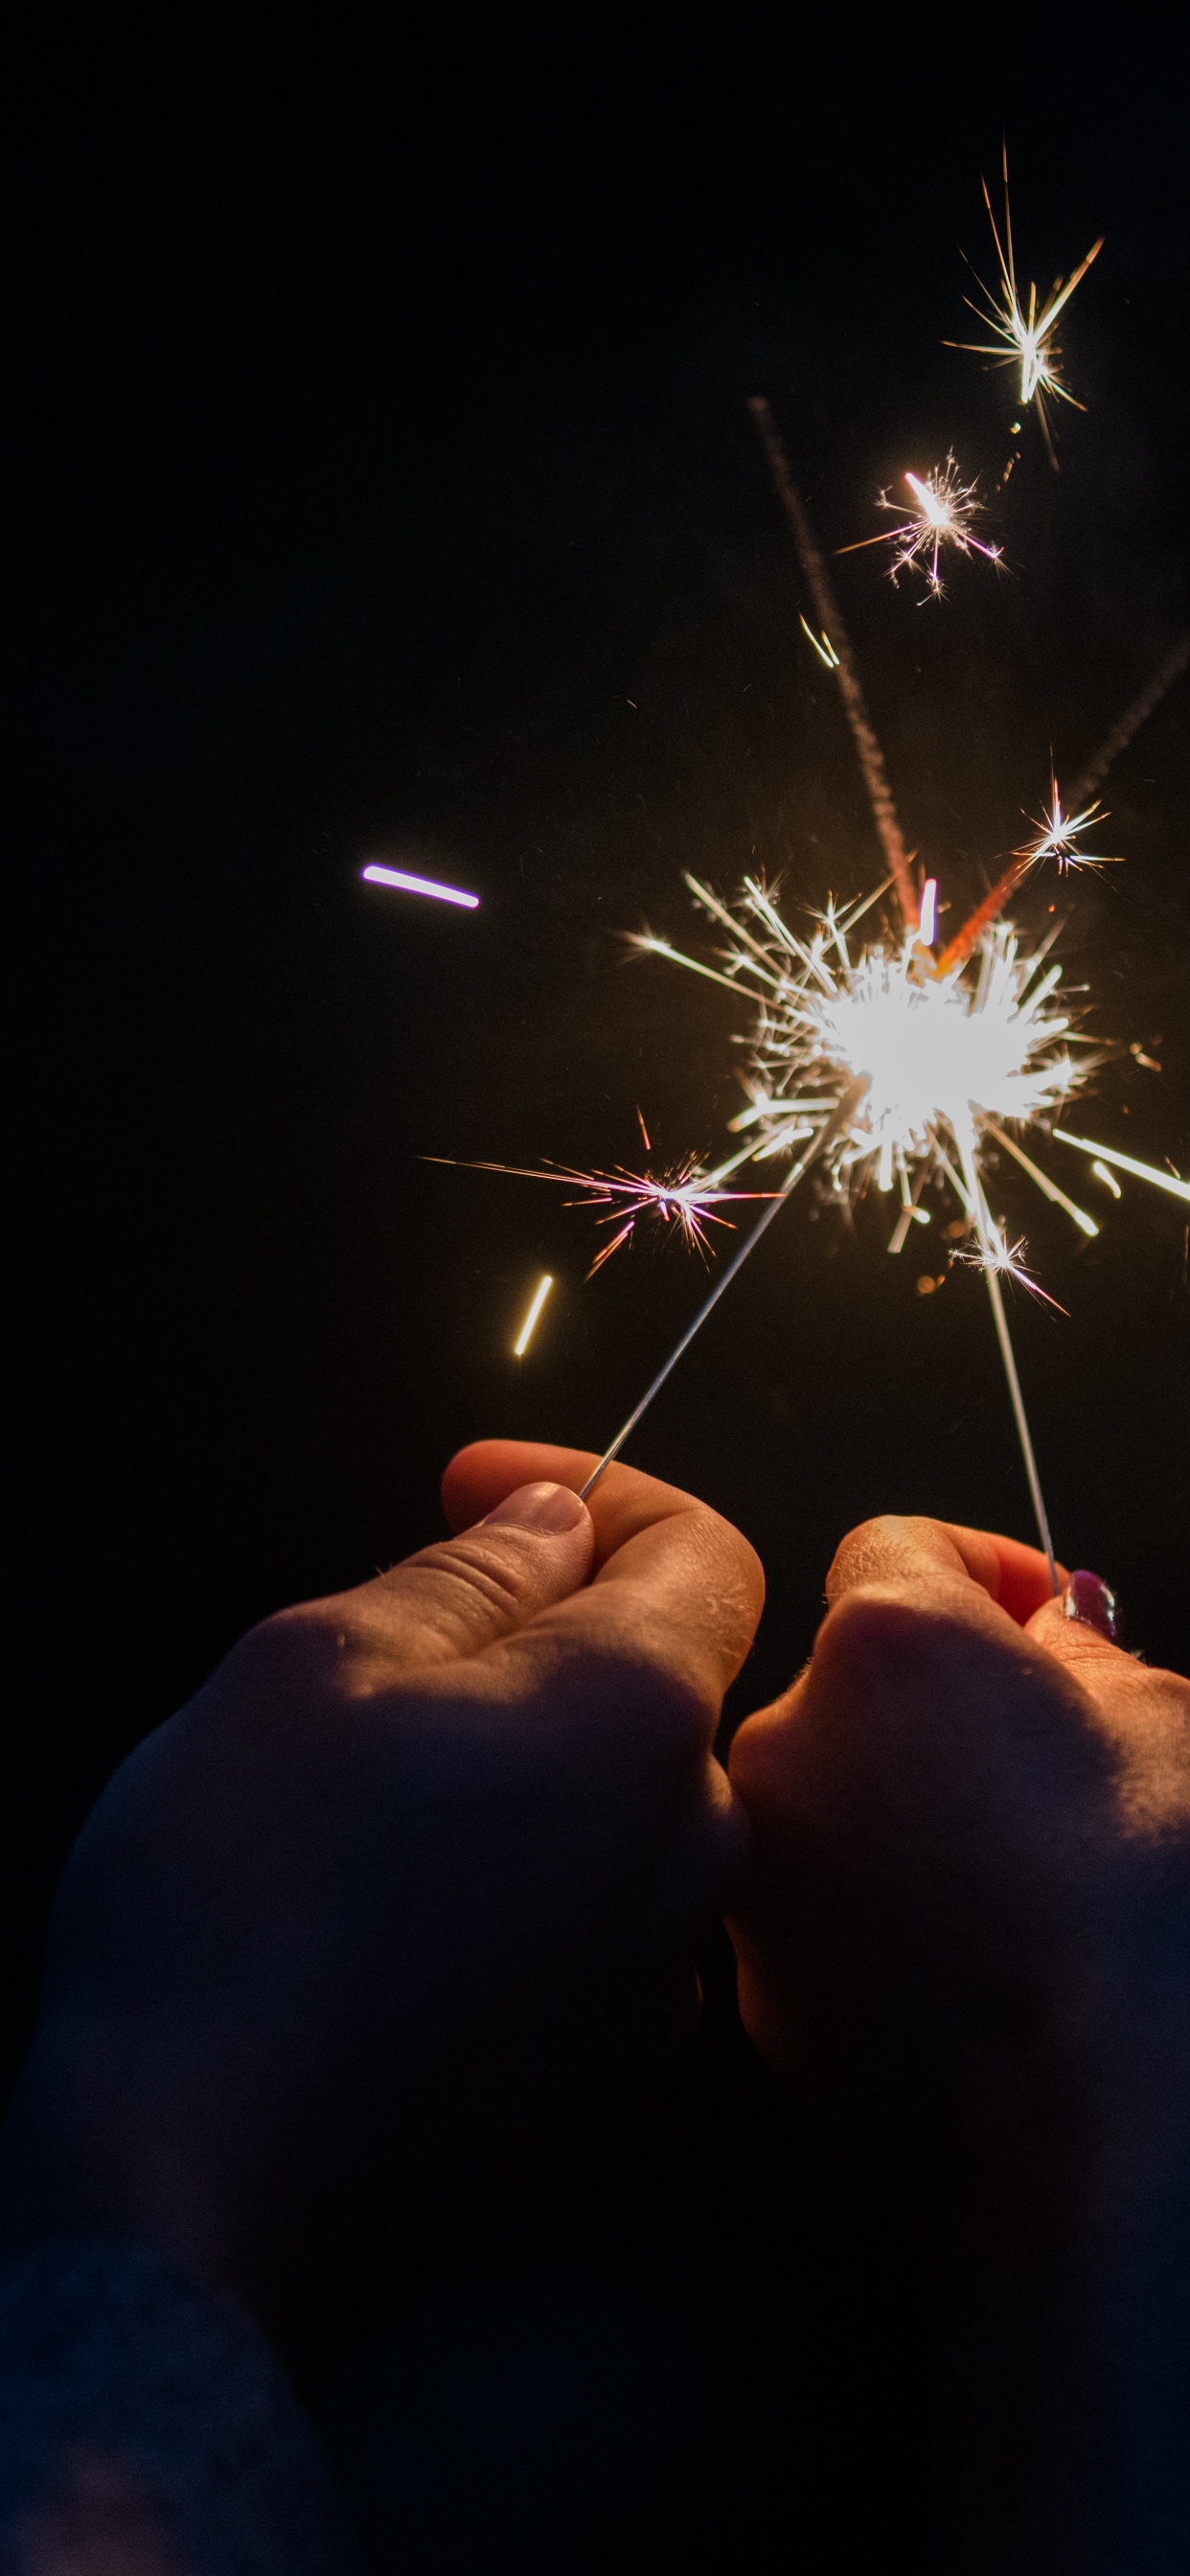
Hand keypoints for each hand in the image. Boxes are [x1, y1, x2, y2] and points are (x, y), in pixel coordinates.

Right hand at [0, 1442, 760, 2378]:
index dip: (595, 1494)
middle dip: (550, 1633)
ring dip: (532, 1763)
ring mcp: (658, 1979)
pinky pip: (597, 1922)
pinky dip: (527, 1878)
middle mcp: (692, 1850)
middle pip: (667, 1682)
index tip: (483, 1491)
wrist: (201, 2193)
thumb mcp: (317, 1662)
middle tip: (394, 1647)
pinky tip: (400, 1905)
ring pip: (624, 1807)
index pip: (709, 1551)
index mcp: (641, 1716)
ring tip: (377, 1789)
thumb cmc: (241, 1910)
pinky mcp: (606, 2078)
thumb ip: (467, 1574)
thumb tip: (554, 1526)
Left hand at [727, 1516, 1189, 2573]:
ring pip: (827, 1793)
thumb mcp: (1174, 1731)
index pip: (901, 1543)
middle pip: (853, 1676)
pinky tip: (970, 1956)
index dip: (985, 1573)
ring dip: (898, 1805)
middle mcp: (787, 1740)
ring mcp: (762, 1870)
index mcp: (888, 1645)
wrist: (1103, 2136)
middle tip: (1046, 1764)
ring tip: (1013, 1876)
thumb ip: (1090, 1654)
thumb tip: (1052, 1637)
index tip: (1038, 1620)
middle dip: (942, 1701)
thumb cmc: (1146, 1930)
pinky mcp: (759, 1985)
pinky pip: (813, 1903)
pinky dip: (872, 1908)